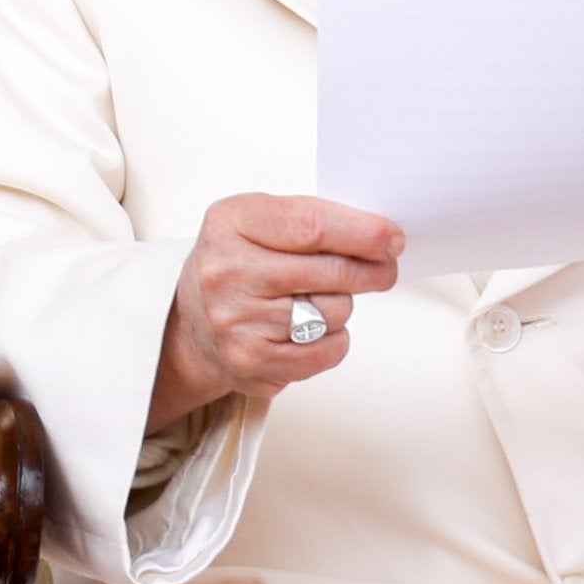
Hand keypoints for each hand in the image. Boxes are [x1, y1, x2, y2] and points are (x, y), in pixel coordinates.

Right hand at [151, 195, 402, 432]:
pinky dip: (333, 339)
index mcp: (231, 223)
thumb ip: (313, 221)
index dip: (363, 233)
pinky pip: (327, 350)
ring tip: (316, 300)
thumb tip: (381, 237)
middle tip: (384, 268)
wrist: (190, 327)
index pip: (312, 226)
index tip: (393, 238)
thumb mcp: (259, 222)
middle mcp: (228, 272)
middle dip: (372, 270)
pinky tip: (311, 329)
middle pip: (332, 271)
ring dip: (342, 305)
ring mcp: (237, 321)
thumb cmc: (238, 265)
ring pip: (335, 312)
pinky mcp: (252, 362)